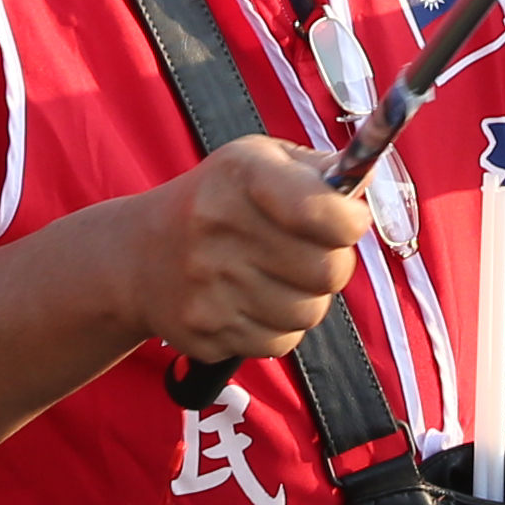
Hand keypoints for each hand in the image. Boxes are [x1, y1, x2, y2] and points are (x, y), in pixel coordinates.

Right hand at [124, 134, 367, 367]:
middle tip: (312, 252)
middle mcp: (219, 227)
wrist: (137, 257)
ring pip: (309, 312)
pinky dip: (279, 327)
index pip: (323, 211)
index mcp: (241, 175)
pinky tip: (254, 302)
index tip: (347, 220)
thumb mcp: (257, 162)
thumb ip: (317, 171)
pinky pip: (280, 342)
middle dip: (333, 263)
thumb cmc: (216, 202)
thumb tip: (368, 182)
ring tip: (278, 277)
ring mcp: (209, 284)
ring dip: (307, 298)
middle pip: (329, 271)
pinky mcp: (206, 330)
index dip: (350, 221)